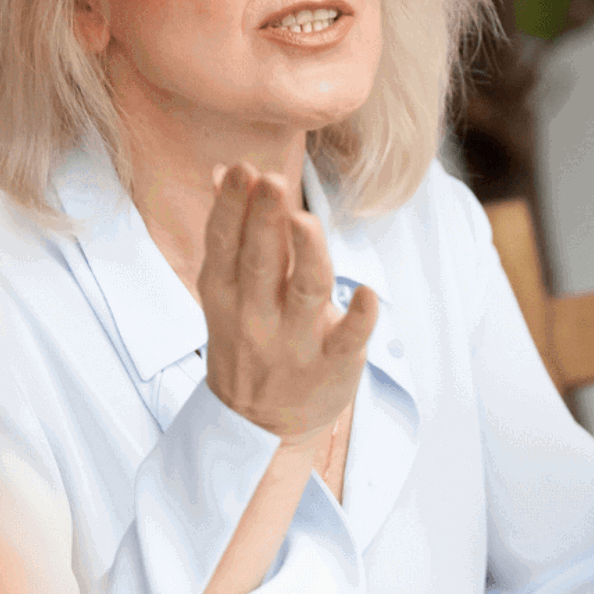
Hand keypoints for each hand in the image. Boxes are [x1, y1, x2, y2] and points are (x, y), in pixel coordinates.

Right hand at [199, 163, 377, 449]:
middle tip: (272, 180)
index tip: (242, 169)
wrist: (260, 424)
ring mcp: (296, 341)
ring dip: (307, 255)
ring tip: (305, 221)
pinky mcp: (333, 364)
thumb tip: (224, 170)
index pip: (225, 243)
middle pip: (261, 261)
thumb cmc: (249, 339)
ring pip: (305, 292)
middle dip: (264, 220)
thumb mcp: (227, 291)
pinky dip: (359, 317)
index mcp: (227, 292)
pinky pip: (348, 339)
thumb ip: (231, 231)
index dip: (232, 206)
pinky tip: (368, 294)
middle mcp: (258, 315)